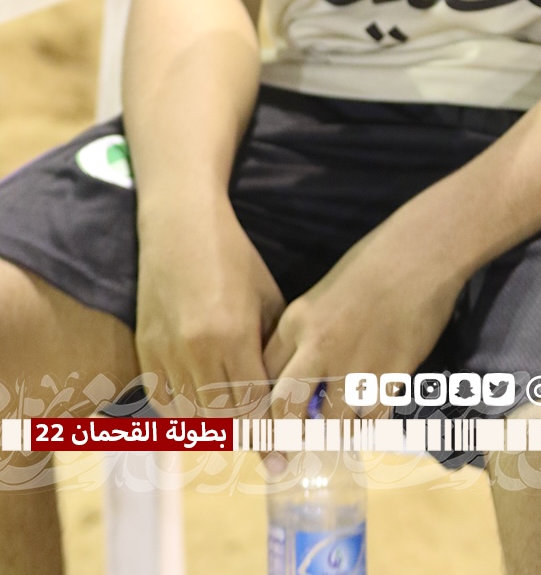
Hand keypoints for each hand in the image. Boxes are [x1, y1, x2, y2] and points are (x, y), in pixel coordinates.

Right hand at [135, 189, 284, 414]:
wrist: (181, 228)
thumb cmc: (234, 258)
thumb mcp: (267, 297)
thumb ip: (272, 347)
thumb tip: (281, 388)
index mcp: (235, 336)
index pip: (252, 404)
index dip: (267, 419)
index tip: (277, 425)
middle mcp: (198, 351)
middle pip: (223, 417)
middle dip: (243, 424)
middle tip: (256, 425)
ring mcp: (167, 353)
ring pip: (191, 415)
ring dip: (212, 421)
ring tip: (230, 416)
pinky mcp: (145, 350)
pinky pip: (162, 402)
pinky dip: (181, 412)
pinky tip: (197, 406)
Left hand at [263, 213, 463, 418]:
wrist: (420, 252)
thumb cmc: (372, 265)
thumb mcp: (323, 296)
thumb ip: (305, 336)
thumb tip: (296, 380)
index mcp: (296, 321)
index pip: (261, 378)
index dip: (261, 407)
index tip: (268, 426)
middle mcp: (318, 346)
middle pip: (284, 410)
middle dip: (284, 437)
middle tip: (290, 455)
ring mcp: (355, 362)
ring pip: (331, 424)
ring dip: (334, 432)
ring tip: (339, 430)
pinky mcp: (391, 373)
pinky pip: (371, 420)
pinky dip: (369, 424)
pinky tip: (370, 414)